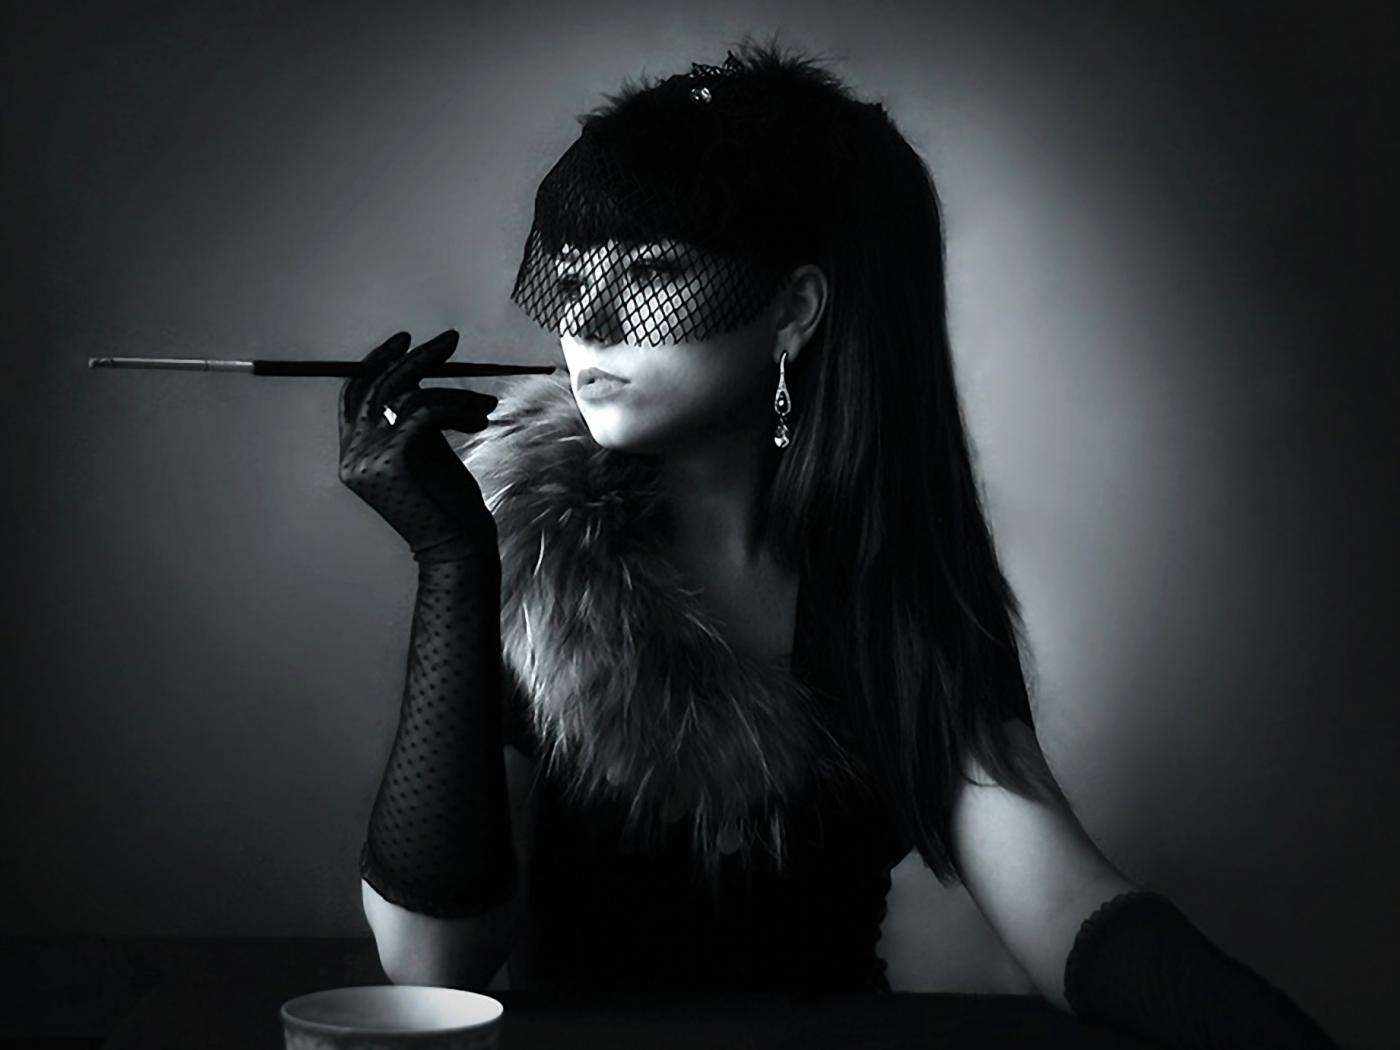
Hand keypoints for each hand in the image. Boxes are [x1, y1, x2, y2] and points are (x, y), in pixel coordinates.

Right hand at [338, 330, 499, 561]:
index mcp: (353, 454)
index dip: (376, 363)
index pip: (354, 395)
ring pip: (408, 396)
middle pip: (378, 387)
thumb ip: (412, 421)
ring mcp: (367, 458)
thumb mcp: (424, 454)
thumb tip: (423, 379)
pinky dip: (458, 407)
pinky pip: (426, 411)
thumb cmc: (447, 504)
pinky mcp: (393, 459)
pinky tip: (481, 418)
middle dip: (416, 358)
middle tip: (450, 341)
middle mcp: (352, 455)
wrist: (457, 548)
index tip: (405, 342)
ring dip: (455, 394)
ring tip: (486, 405)